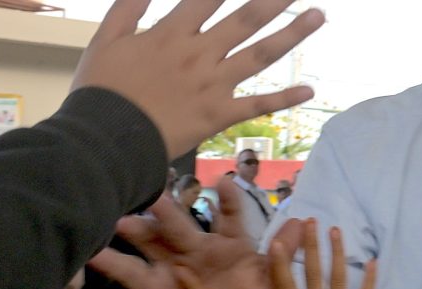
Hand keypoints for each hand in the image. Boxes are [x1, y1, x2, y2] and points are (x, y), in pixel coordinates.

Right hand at [70, 0, 323, 159]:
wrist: (106, 141)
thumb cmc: (100, 91)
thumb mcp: (106, 38)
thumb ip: (129, 5)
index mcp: (172, 33)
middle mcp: (199, 54)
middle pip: (246, 18)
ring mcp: (212, 85)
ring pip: (260, 55)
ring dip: (292, 34)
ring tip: (320, 15)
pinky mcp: (217, 115)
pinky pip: (256, 105)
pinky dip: (284, 98)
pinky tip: (310, 89)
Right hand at [89, 179, 302, 288]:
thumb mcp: (274, 283)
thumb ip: (283, 253)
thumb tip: (304, 224)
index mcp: (230, 245)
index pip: (231, 217)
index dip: (230, 201)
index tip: (227, 182)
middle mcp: (197, 250)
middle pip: (180, 226)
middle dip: (166, 212)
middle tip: (155, 198)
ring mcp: (172, 270)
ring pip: (149, 247)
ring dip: (134, 234)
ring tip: (117, 223)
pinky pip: (133, 280)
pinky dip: (115, 268)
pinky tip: (95, 256)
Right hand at [267, 221, 376, 288]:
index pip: (284, 284)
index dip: (280, 261)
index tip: (277, 240)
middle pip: (313, 272)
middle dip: (312, 245)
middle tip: (311, 222)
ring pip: (339, 277)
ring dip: (337, 252)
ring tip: (335, 231)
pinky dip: (370, 279)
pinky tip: (372, 261)